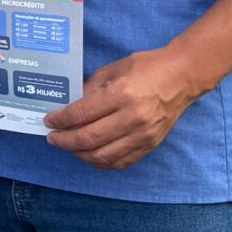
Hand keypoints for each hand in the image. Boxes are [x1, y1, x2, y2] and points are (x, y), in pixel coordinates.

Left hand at [44, 46, 202, 169]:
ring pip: (102, 156)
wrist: (183, 77)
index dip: (60, 120)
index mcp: (121, 95)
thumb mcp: (113, 70)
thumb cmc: (147, 68)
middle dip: (64, 140)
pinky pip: (120, 162)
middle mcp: (132, 118)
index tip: (49, 121)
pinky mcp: (150, 145)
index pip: (81, 114)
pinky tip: (89, 154)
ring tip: (69, 146)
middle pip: (88, 139)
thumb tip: (69, 108)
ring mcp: (143, 135)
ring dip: (79, 154)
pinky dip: (100, 162)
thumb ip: (90, 90)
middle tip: (52, 137)